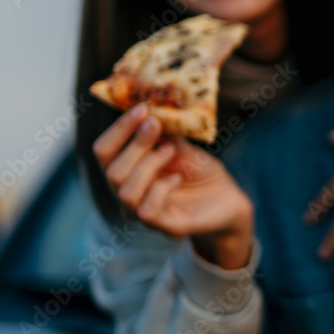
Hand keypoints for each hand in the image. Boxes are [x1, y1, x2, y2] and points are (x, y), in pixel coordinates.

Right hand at [92, 104, 253, 268]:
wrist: (229, 197)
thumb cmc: (200, 171)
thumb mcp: (180, 146)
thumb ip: (163, 132)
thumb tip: (150, 106)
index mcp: (127, 171)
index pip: (104, 151)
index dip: (118, 129)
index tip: (141, 108)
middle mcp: (128, 194)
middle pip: (112, 170)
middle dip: (135, 144)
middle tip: (157, 124)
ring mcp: (144, 213)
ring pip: (126, 191)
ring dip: (149, 164)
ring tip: (171, 152)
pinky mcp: (165, 226)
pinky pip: (146, 211)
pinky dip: (161, 189)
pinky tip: (177, 178)